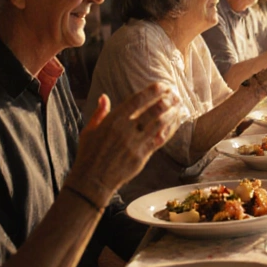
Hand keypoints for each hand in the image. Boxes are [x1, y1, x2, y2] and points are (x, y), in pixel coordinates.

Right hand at [66, 83, 171, 203]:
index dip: (152, 91)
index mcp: (113, 120)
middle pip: (153, 110)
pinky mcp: (142, 156)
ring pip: (160, 124)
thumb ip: (99, 113)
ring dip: (171, 113)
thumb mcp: (89, 131)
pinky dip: (169, 130)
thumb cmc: (88, 154)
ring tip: (179, 106)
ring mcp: (135, 143)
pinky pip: (159, 140)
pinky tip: (174, 124)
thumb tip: (104, 97)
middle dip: (167, 100)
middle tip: (175, 94)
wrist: (92, 180)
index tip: (162, 85)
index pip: (137, 100)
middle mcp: (126, 130)